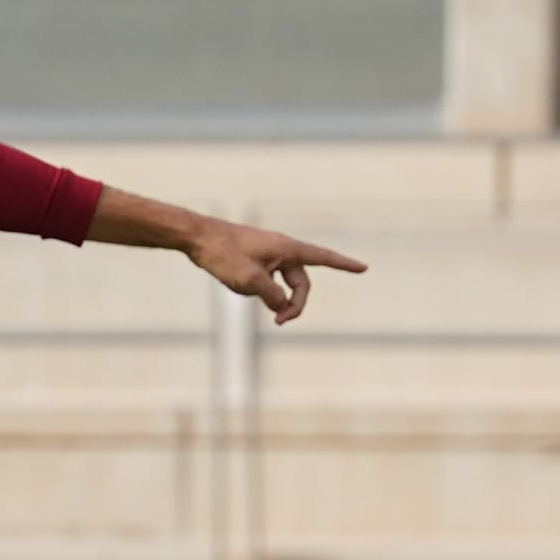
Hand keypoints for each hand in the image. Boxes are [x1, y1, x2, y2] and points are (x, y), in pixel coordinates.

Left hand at [186, 219, 365, 325]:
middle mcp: (281, 249)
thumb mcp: (250, 281)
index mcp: (287, 249)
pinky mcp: (254, 258)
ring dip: (274, 298)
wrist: (196, 237)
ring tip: (252, 298)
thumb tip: (281, 305)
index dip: (344, 265)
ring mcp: (267, 253)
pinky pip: (266, 280)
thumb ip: (273, 296)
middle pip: (300, 283)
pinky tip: (237, 285)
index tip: (363, 267)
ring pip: (281, 284)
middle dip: (294, 304)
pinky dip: (260, 290)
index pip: (324, 258)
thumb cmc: (223, 254)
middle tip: (279, 322)